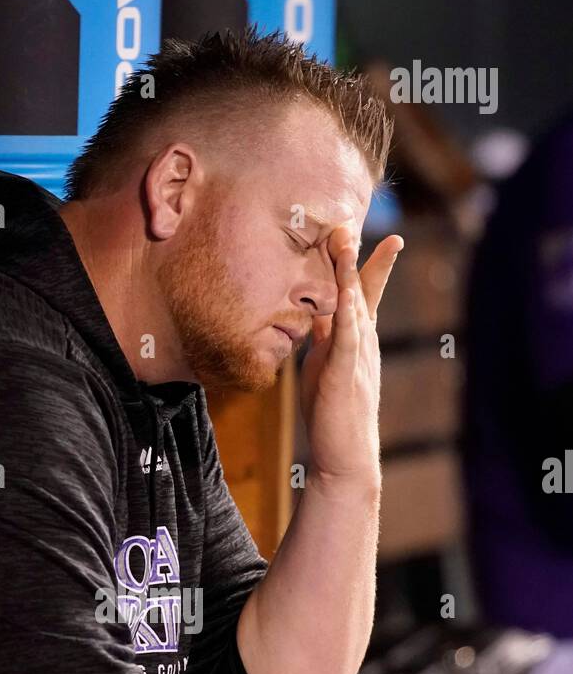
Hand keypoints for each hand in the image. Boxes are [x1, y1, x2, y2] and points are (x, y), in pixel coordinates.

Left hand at [299, 228, 402, 483]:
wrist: (345, 455)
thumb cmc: (331, 413)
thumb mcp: (322, 364)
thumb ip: (321, 336)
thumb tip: (312, 312)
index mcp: (355, 338)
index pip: (360, 291)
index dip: (362, 260)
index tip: (361, 229)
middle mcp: (361, 340)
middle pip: (360, 288)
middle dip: (357, 253)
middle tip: (351, 218)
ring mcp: (356, 355)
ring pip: (354, 306)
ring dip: (350, 272)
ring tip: (345, 239)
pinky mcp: (345, 373)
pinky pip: (346, 338)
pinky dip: (346, 313)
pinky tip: (345, 293)